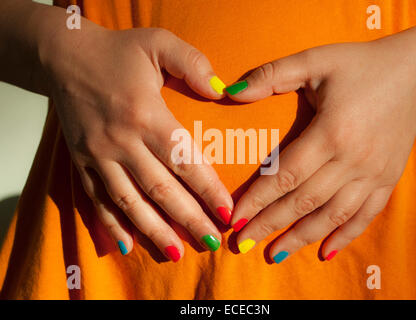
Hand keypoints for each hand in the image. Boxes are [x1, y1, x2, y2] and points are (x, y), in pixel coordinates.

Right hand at [42, 24, 232, 259]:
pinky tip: (127, 245)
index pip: (184, 160)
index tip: (227, 212)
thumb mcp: (158, 42)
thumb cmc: (117, 51)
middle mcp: (121, 141)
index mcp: (146, 114)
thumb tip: (221, 92)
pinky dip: (111, 224)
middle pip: (161, 189)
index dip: (207, 189)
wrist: (64, 56)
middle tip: (212, 243)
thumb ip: (192, 63)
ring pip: (129, 202)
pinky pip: (96, 199)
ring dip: (154, 230)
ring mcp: (98, 155)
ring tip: (176, 253)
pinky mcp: (81, 162)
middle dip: (189, 219)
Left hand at [225, 29, 415, 261]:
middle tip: (243, 244)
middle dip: (270, 224)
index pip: (286, 175)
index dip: (258, 200)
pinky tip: (326, 252)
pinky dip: (345, 235)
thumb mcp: (314, 59)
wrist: (415, 73)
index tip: (235, 220)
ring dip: (302, 237)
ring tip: (275, 254)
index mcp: (331, 131)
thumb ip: (271, 75)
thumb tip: (229, 92)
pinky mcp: (388, 178)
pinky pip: (366, 215)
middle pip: (304, 201)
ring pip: (333, 215)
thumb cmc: (359, 65)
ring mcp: (374, 173)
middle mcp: (353, 159)